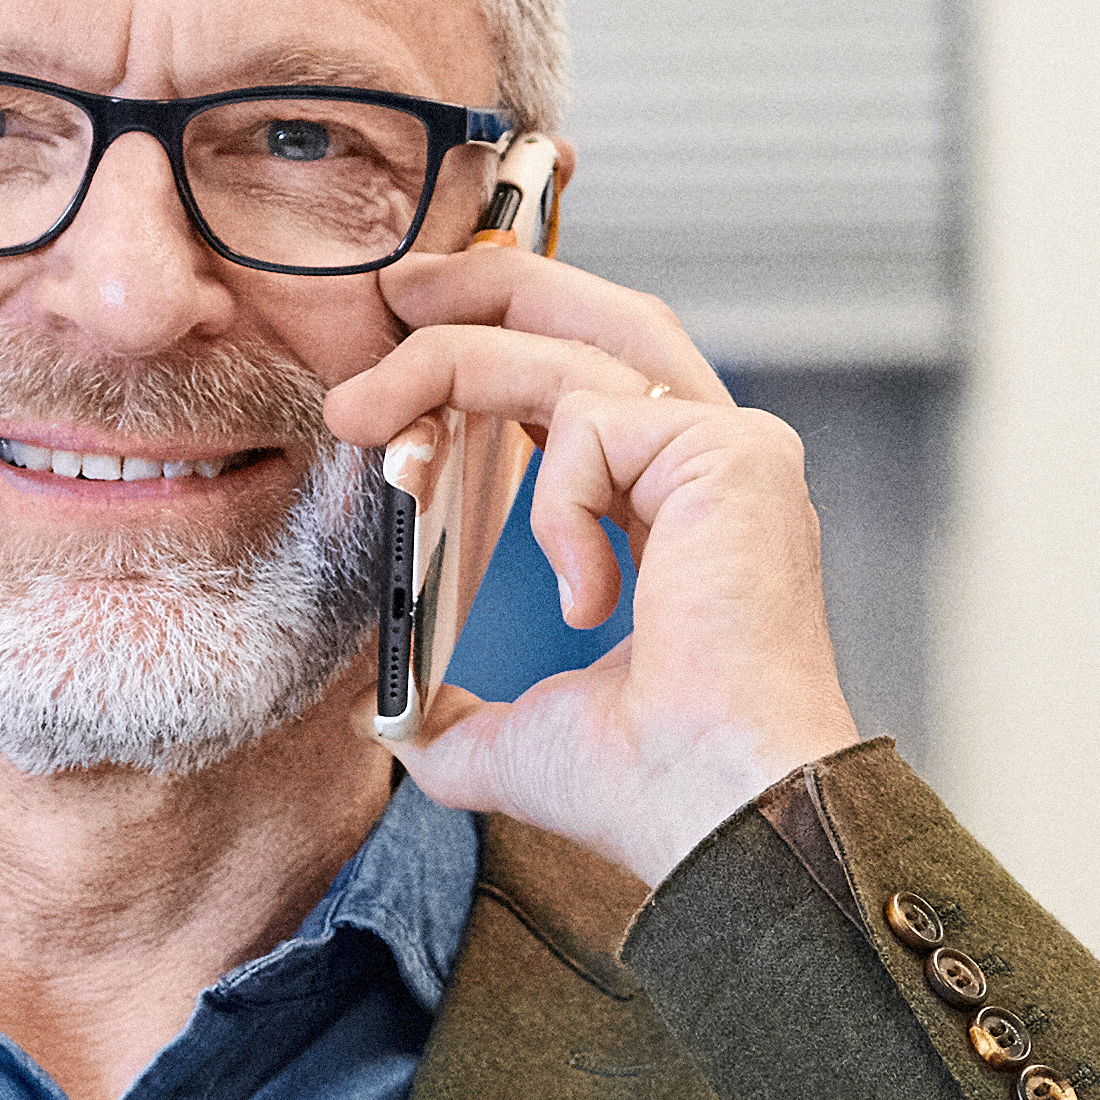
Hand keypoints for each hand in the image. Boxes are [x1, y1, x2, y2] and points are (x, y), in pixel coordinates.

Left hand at [326, 240, 868, 887]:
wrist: (715, 813)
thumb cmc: (648, 785)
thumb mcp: (515, 735)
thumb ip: (455, 713)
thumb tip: (391, 725)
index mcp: (679, 508)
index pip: (591, 378)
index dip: (501, 344)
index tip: (407, 361)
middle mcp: (716, 463)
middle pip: (599, 316)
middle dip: (487, 286)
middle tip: (394, 294)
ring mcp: (733, 451)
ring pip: (574, 347)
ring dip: (455, 358)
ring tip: (365, 408)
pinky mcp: (731, 455)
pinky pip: (592, 426)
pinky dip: (557, 504)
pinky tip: (587, 600)